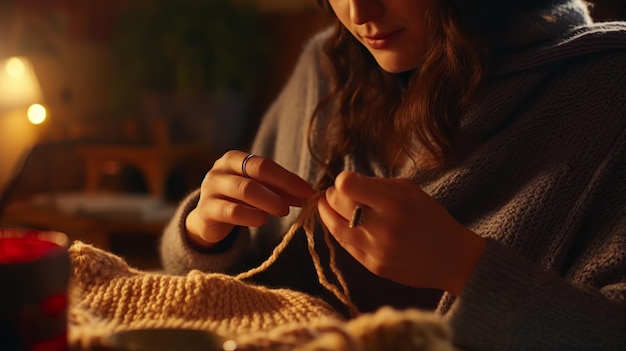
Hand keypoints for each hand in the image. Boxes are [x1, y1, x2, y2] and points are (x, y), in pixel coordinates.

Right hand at [186, 150, 313, 247]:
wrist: (207, 219)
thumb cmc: (237, 200)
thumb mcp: (258, 191)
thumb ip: (280, 191)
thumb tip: (308, 195)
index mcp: (235, 159)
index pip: (264, 164)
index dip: (288, 178)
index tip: (308, 191)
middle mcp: (220, 169)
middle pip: (255, 172)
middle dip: (282, 187)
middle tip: (300, 202)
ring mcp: (211, 188)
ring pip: (244, 190)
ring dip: (269, 201)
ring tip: (284, 211)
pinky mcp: (206, 210)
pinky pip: (231, 211)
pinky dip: (250, 215)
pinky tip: (262, 220)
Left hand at [317, 171, 485, 294]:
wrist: (451, 258)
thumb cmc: (430, 218)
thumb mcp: (410, 191)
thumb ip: (378, 184)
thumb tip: (346, 182)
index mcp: (395, 203)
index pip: (347, 186)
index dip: (342, 180)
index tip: (347, 181)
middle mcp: (383, 227)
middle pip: (338, 205)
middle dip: (333, 196)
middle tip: (334, 193)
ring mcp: (376, 250)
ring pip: (336, 228)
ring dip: (328, 215)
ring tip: (327, 206)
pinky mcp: (373, 266)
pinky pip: (346, 246)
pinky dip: (339, 232)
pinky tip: (340, 223)